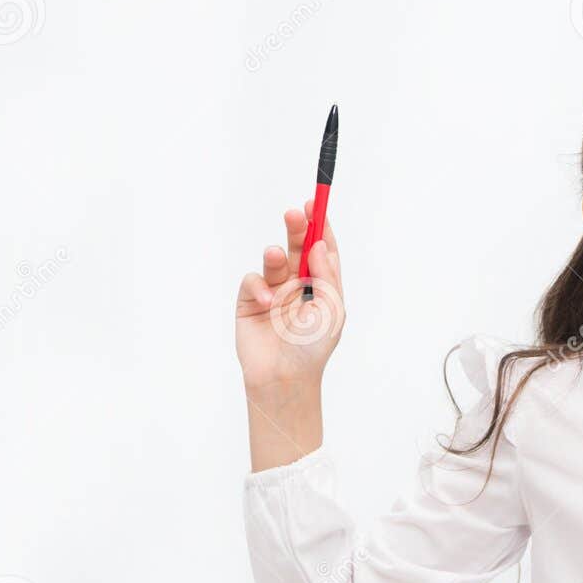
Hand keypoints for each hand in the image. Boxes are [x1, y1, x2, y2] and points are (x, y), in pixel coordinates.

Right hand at [235, 200, 345, 392]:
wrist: (284, 377)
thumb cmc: (312, 347)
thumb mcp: (331, 310)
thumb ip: (327, 276)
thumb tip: (319, 246)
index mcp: (323, 286)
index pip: (322, 250)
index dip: (320, 227)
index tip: (317, 205)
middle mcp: (299, 285)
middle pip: (298, 248)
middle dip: (298, 229)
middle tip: (296, 213)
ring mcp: (274, 291)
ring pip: (275, 260)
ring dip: (277, 255)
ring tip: (277, 255)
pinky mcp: (251, 300)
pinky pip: (253, 281)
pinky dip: (259, 287)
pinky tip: (268, 302)